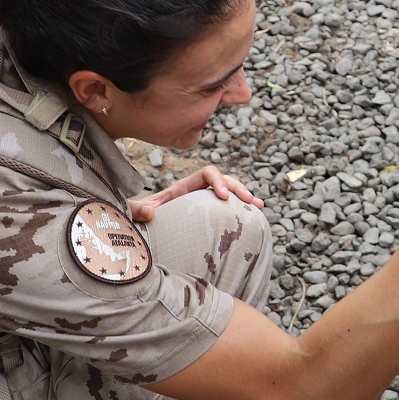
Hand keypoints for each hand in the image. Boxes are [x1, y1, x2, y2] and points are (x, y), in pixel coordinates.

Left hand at [129, 165, 264, 221]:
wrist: (145, 225)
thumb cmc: (143, 216)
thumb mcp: (139, 212)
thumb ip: (139, 209)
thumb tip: (149, 212)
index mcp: (185, 187)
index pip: (207, 173)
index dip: (217, 181)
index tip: (223, 197)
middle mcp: (199, 191)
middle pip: (225, 181)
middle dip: (238, 188)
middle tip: (249, 201)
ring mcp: (206, 203)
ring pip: (231, 193)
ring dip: (245, 197)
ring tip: (259, 206)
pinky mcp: (211, 215)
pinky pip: (231, 209)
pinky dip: (244, 210)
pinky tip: (257, 215)